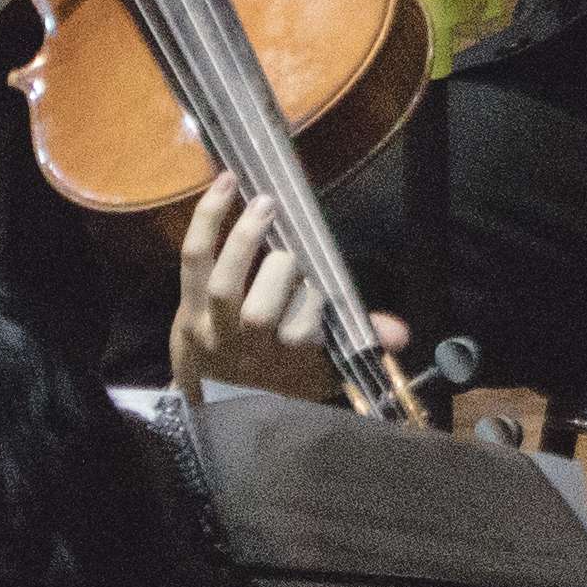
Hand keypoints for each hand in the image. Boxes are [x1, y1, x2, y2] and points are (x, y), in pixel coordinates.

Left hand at [168, 172, 399, 403]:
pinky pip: (194, 258)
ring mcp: (210, 327)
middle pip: (259, 313)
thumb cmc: (279, 375)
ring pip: (224, 283)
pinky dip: (208, 219)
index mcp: (284, 361)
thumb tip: (401, 333)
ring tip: (265, 202)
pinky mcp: (185, 307)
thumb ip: (360, 341)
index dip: (312, 306)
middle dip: (281, 273)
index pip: (301, 333)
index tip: (318, 291)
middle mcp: (244, 346)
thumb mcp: (322, 369)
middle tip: (292, 253)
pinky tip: (226, 183)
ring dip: (244, 239)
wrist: (214, 402)